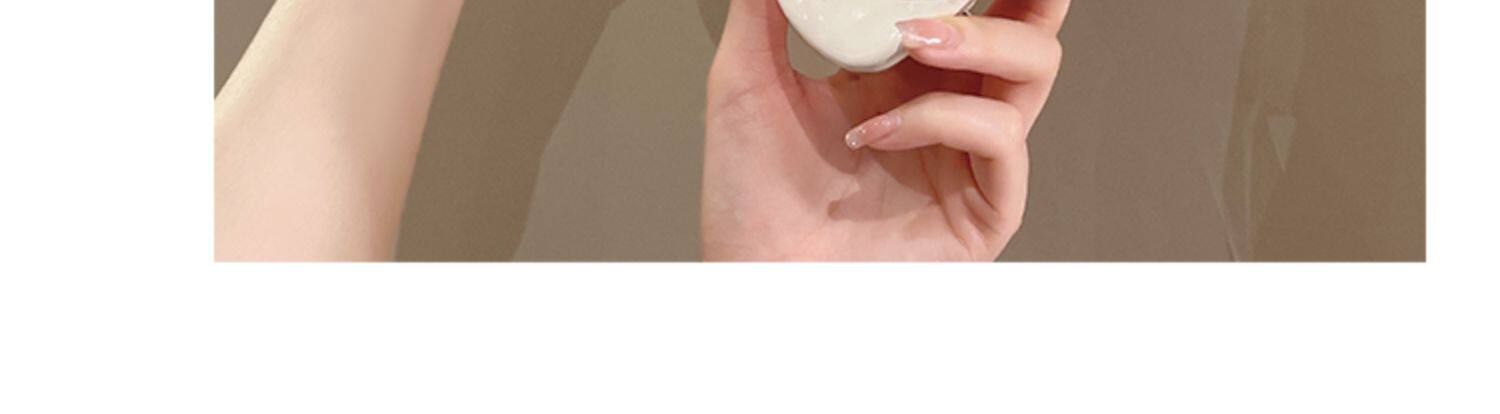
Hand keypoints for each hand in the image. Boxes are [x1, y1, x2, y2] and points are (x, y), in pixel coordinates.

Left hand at [702, 0, 1069, 260]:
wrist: (754, 281)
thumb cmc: (752, 205)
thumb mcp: (745, 85)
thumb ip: (764, 13)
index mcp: (900, 78)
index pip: (969, 11)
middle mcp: (944, 112)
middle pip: (1027, 33)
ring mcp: (969, 158)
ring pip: (1032, 69)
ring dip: (979, 40)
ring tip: (916, 39)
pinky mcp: (986, 208)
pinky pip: (1000, 136)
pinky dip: (942, 117)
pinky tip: (882, 129)